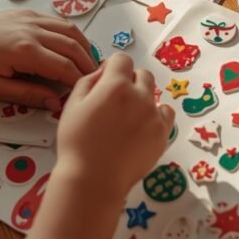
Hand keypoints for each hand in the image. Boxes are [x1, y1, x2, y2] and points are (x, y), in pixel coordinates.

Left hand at [0, 9, 96, 109]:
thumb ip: (28, 95)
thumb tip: (55, 103)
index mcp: (25, 51)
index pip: (64, 67)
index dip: (79, 81)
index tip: (86, 91)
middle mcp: (33, 31)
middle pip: (73, 47)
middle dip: (88, 64)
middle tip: (96, 78)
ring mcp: (32, 18)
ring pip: (70, 30)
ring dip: (84, 46)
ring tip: (90, 62)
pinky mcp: (29, 13)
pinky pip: (58, 21)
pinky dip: (71, 34)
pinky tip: (73, 45)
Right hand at [56, 53, 173, 203]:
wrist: (93, 179)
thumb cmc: (77, 143)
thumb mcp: (72, 105)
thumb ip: (88, 80)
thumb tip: (103, 71)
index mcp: (115, 85)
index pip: (122, 60)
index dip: (113, 68)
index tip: (107, 80)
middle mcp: (139, 96)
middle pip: (142, 75)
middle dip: (129, 81)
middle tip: (116, 101)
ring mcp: (154, 115)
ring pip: (154, 94)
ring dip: (143, 98)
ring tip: (128, 118)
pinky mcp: (163, 133)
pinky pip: (166, 113)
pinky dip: (157, 115)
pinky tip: (143, 125)